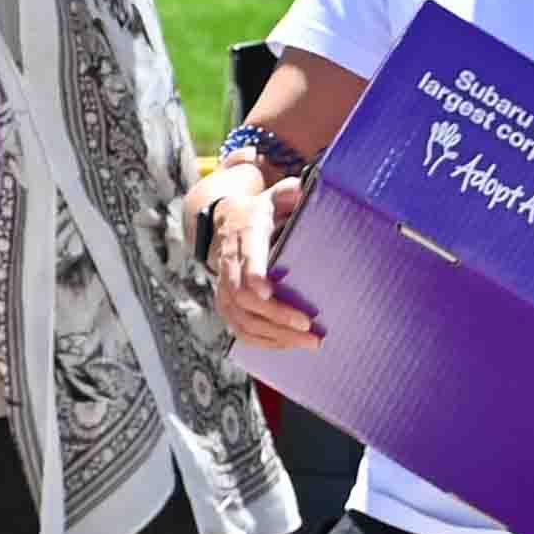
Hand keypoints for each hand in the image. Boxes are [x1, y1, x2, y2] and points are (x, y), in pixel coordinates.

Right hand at [191, 159, 317, 346]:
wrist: (225, 222)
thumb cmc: (260, 211)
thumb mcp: (275, 196)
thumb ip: (292, 193)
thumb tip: (310, 188)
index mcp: (245, 235)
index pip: (243, 259)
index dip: (253, 276)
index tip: (269, 293)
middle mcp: (229, 262)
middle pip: (244, 297)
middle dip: (276, 315)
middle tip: (309, 328)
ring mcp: (224, 286)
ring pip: (242, 319)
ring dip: (275, 335)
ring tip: (308, 342)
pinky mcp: (225, 303)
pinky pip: (239, 330)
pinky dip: (263, 341)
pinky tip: (288, 345)